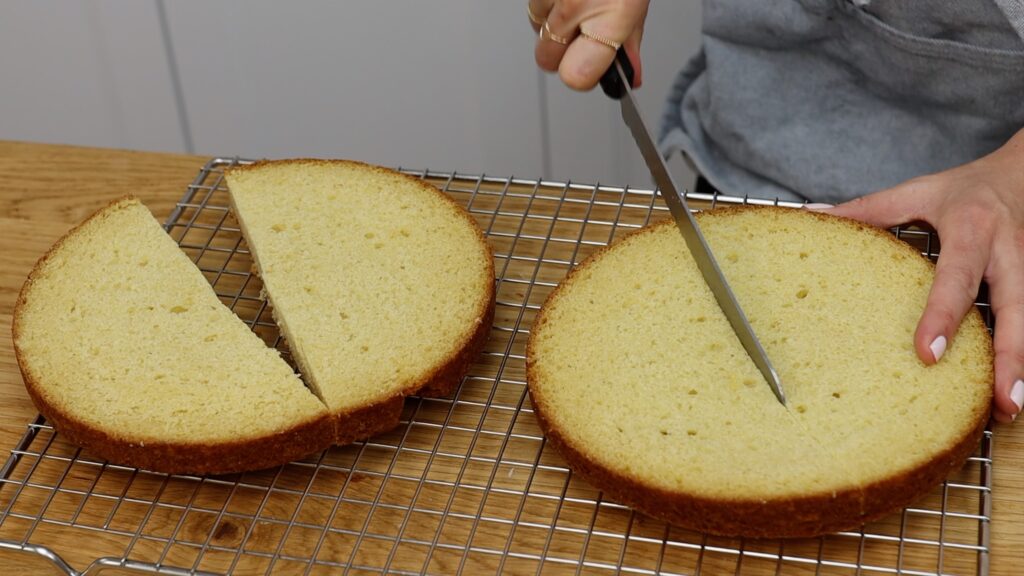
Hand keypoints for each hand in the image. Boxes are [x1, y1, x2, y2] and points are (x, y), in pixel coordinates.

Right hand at [529, 0, 650, 90]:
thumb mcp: (636, 3)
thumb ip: (628, 43)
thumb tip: (630, 77)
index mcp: (611, 15)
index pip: (576, 76)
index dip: (583, 77)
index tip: (590, 71)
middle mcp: (575, 5)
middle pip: (547, 61)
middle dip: (561, 55)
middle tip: (582, 37)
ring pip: (536, 32)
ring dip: (552, 27)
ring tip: (576, 9)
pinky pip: (533, 9)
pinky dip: (547, 7)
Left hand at [827, 128, 1023, 423]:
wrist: (1023, 172)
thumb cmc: (964, 189)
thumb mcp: (917, 191)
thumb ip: (868, 210)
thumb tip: (813, 217)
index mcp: (971, 230)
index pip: (955, 279)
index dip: (942, 316)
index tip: (925, 354)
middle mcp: (1007, 254)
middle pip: (1015, 309)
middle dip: (1010, 357)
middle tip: (1001, 402)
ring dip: (1020, 366)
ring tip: (1007, 409)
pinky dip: (1020, 355)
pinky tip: (1007, 389)